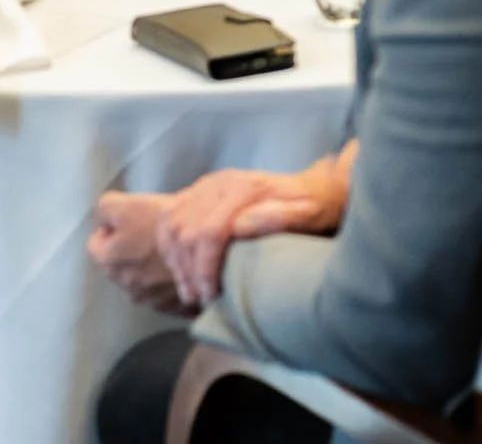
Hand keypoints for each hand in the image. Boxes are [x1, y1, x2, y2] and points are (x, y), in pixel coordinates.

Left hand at [88, 192, 195, 315]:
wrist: (208, 251)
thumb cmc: (165, 228)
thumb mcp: (129, 205)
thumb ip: (104, 208)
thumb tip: (102, 216)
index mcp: (108, 261)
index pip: (96, 242)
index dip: (113, 226)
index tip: (134, 220)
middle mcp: (123, 285)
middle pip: (120, 262)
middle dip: (132, 249)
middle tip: (154, 233)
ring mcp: (148, 299)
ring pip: (143, 278)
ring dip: (151, 267)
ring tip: (172, 250)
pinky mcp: (171, 307)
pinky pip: (164, 293)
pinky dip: (170, 283)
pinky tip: (184, 267)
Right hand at [156, 163, 344, 307]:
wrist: (312, 189)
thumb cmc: (313, 208)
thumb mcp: (310, 215)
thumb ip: (280, 218)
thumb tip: (239, 227)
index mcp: (244, 187)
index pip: (209, 232)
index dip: (205, 269)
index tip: (211, 295)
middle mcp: (220, 182)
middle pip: (186, 232)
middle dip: (189, 271)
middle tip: (201, 299)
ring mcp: (206, 185)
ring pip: (172, 227)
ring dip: (177, 263)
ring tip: (191, 291)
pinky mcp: (197, 192)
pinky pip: (168, 220)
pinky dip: (170, 248)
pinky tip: (182, 270)